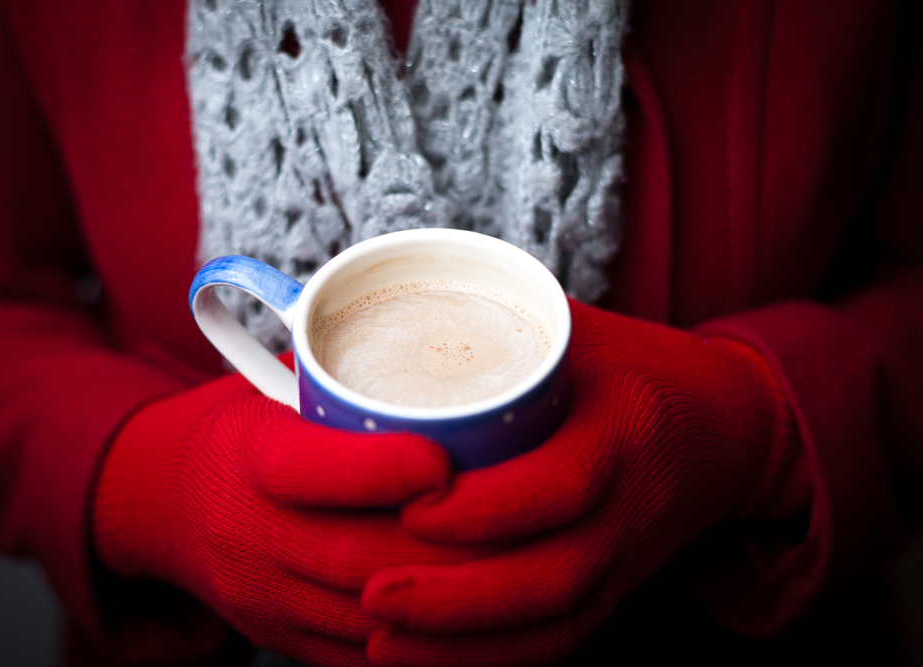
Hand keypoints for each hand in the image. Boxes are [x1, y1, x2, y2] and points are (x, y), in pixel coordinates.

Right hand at [93, 373, 490, 665]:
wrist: (169, 503)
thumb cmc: (251, 429)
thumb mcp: (279, 385)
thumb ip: (349, 373)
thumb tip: (450, 343)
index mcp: (247, 456)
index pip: (306, 469)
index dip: (382, 470)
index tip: (446, 461)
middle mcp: (248, 533)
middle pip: (355, 556)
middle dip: (445, 548)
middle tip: (518, 522)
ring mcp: (263, 597)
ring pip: (369, 619)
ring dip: (447, 603)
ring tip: (513, 571)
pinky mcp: (283, 638)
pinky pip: (362, 658)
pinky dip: (425, 642)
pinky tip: (474, 617)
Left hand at [362, 300, 809, 665]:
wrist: (727, 426)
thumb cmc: (634, 366)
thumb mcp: (576, 329)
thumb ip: (498, 325)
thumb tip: (386, 308)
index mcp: (626, 428)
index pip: (564, 485)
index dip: (486, 509)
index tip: (409, 507)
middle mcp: (634, 506)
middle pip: (554, 578)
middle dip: (456, 599)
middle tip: (368, 594)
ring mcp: (628, 559)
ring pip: (555, 627)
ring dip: (464, 646)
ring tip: (378, 640)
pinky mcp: (617, 589)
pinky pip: (561, 643)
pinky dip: (492, 661)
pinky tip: (425, 660)